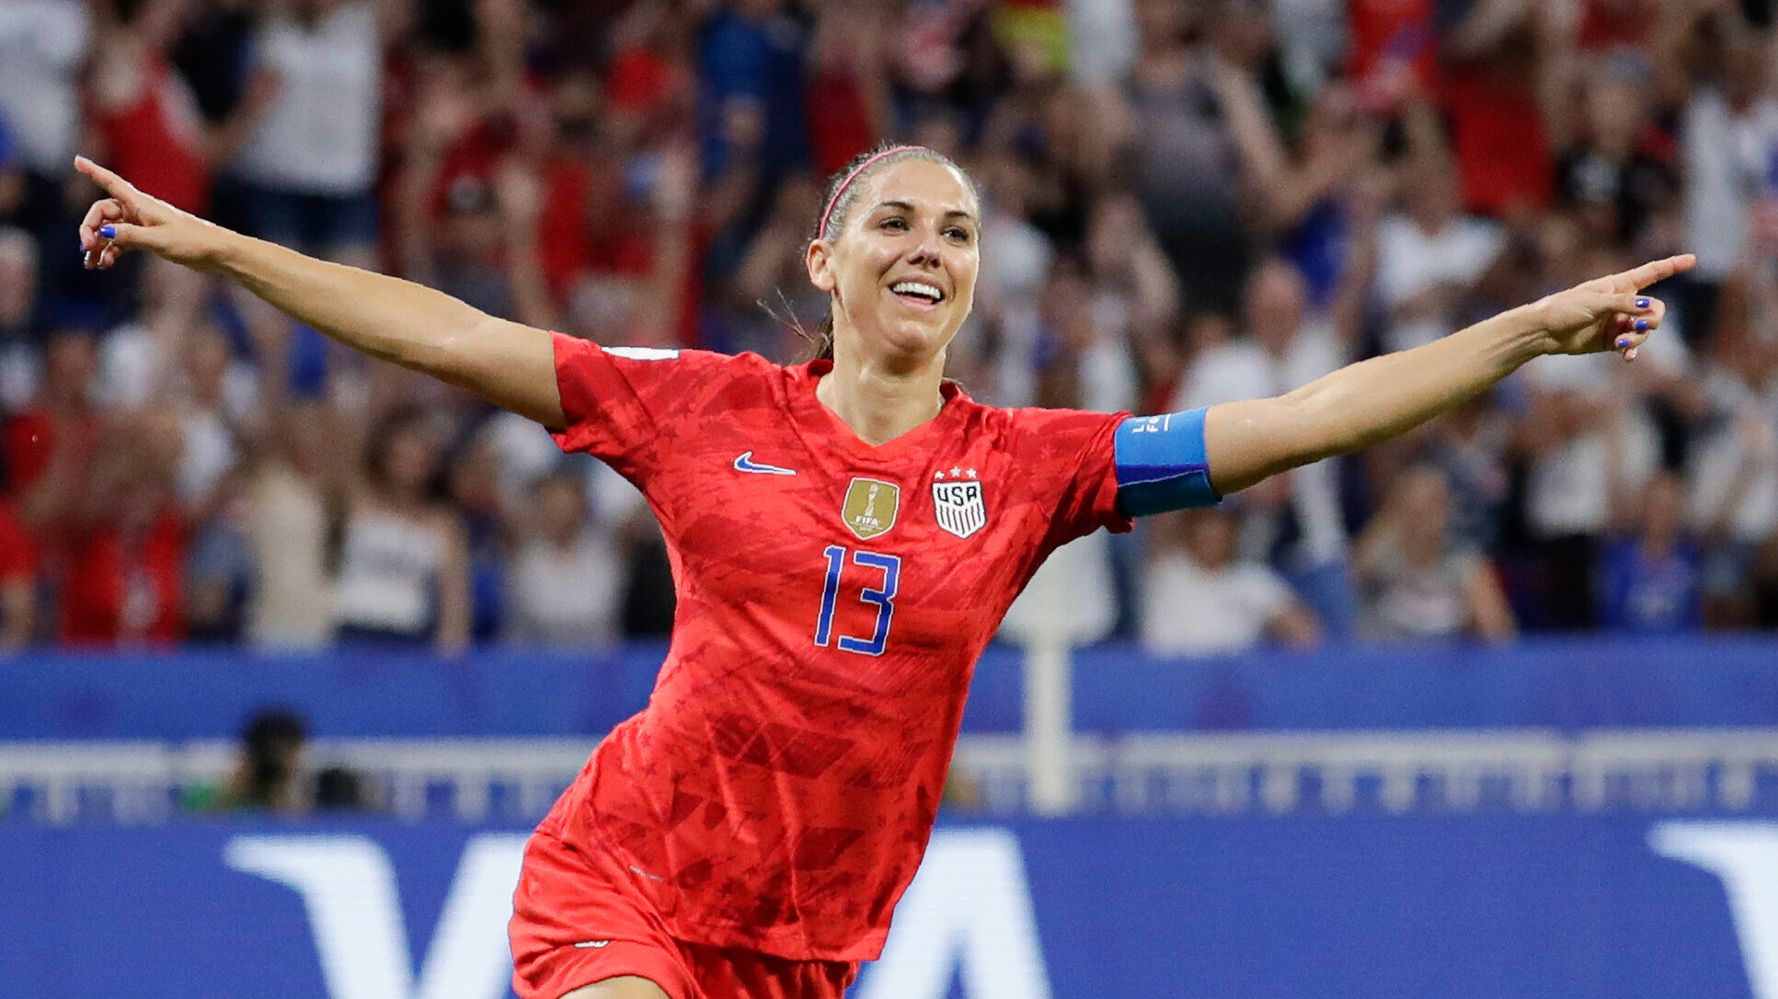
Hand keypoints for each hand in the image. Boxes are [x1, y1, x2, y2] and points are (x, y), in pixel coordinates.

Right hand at [74, 156, 231, 271]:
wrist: (216, 253)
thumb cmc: (192, 242)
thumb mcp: (159, 239)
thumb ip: (131, 236)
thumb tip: (104, 234)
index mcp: (142, 204)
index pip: (112, 183)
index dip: (94, 171)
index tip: (77, 160)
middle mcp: (139, 211)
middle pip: (103, 213)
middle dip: (90, 228)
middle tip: (85, 248)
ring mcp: (143, 224)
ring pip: (110, 230)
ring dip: (98, 245)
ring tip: (90, 264)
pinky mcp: (148, 238)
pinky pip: (121, 242)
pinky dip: (111, 252)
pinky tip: (104, 265)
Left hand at [1530, 254, 1695, 360]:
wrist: (1544, 332)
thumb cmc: (1564, 308)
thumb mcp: (1594, 302)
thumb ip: (1623, 304)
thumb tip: (1648, 308)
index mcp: (1618, 285)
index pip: (1651, 273)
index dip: (1672, 266)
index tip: (1692, 259)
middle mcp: (1622, 303)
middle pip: (1655, 310)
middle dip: (1652, 320)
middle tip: (1640, 328)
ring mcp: (1618, 322)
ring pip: (1644, 331)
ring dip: (1638, 339)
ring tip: (1622, 345)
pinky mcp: (1611, 341)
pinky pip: (1631, 347)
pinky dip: (1632, 352)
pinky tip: (1627, 358)